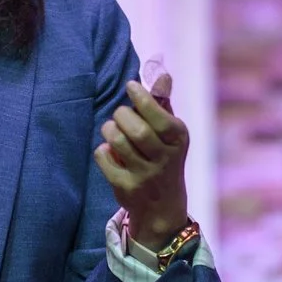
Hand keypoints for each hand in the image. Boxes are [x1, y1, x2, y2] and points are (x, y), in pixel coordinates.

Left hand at [96, 68, 191, 247]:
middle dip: (122, 115)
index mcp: (178, 140)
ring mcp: (146, 176)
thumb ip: (163, 104)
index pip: (159, 116)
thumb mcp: (170, 133)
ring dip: (109, 130)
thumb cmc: (164, 158)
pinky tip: (110, 152)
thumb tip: (162, 74)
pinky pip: (105, 158)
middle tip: (120, 115)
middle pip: (137, 130)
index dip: (142, 98)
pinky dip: (103, 150)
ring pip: (119, 143)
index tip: (130, 86)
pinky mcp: (126, 187)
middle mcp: (165, 159)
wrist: (163, 206)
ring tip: (112, 130)